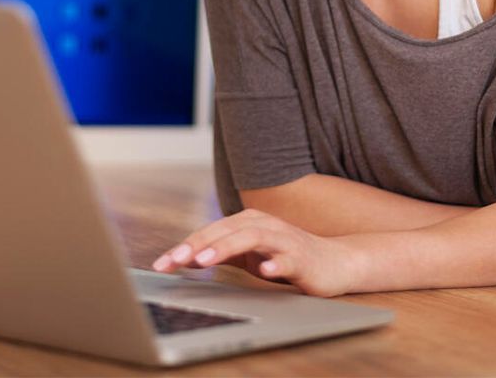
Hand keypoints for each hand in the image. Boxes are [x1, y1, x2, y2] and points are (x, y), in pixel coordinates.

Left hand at [151, 208, 357, 296]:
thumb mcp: (248, 255)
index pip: (209, 233)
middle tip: (173, 261)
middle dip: (196, 246)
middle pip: (225, 231)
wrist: (334, 263)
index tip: (161, 264)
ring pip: (251, 238)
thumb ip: (220, 253)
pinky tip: (264, 273)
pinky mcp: (301, 258)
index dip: (184, 247)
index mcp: (246, 222)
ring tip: (204, 261)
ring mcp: (283, 240)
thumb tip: (184, 258)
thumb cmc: (286, 257)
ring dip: (226, 248)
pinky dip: (274, 264)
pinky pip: (286, 260)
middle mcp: (263, 225)